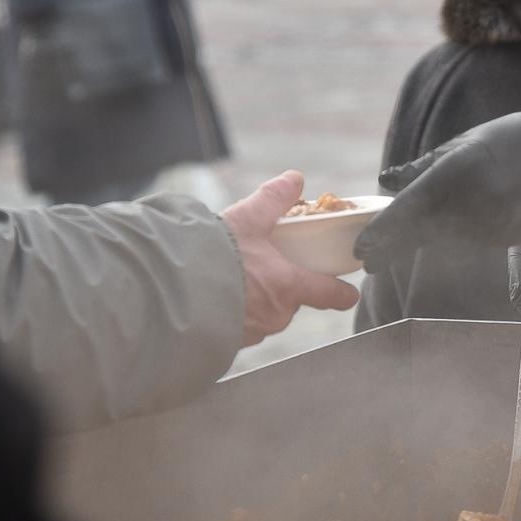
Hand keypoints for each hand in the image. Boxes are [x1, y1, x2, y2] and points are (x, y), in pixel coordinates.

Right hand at [221, 171, 359, 345]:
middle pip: (291, 300)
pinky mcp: (229, 342)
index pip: (329, 294)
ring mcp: (252, 332)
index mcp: (288, 286)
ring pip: (265, 313)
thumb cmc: (213, 257)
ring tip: (234, 278)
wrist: (172, 292)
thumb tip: (294, 179)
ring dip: (256, 299)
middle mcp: (275, 314)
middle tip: (264, 266)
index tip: (348, 292)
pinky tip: (217, 296)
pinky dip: (234, 312)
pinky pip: (241, 326)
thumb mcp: (247, 219)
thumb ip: (273, 199)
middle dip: (282, 285)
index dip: (341, 292)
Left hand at [354, 106, 520, 272]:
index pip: (411, 209)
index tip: (361, 251)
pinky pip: (472, 243)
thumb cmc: (508, 139)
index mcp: (458, 169)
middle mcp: (474, 199)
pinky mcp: (511, 236)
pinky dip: (454, 242)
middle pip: (424, 232)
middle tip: (369, 262)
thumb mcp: (461, 145)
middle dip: (395, 248)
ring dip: (421, 246)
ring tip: (393, 250)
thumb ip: (421, 168)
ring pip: (447, 242)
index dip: (384, 233)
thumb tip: (387, 180)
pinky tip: (443, 239)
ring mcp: (494, 220)